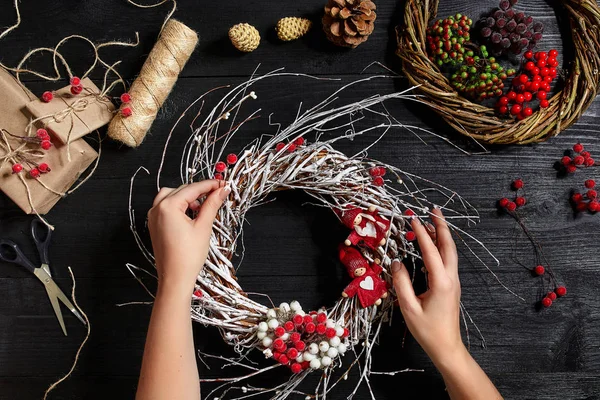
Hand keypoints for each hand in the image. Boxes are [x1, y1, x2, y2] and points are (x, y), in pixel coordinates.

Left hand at [148, 180, 229, 292]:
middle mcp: (157, 209)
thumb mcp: (203, 227)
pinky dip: (179, 205)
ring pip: (171, 196)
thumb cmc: (188, 256)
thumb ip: (212, 204)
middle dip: (199, 190)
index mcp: (168, 206)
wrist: (175, 279)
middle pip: (181, 190)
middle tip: (218, 193)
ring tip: (203, 206)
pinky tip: (191, 214)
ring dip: (188, 197)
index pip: (192, 188)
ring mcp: (153, 217)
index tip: (223, 184)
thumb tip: (222, 190)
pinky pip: (166, 207)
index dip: (210, 185)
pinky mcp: (154, 226)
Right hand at [392, 208, 463, 365]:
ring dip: (442, 235)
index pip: (430, 251)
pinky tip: (433, 244)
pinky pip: (448, 260)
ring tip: (432, 221)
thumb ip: (401, 283)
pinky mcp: (451, 286)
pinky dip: (441, 247)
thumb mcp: (408, 307)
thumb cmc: (428, 330)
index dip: (421, 233)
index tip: (412, 218)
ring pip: (450, 252)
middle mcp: (450, 278)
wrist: (447, 346)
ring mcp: (453, 282)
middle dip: (441, 226)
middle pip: (448, 246)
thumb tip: (396, 262)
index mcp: (441, 282)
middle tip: (434, 210)